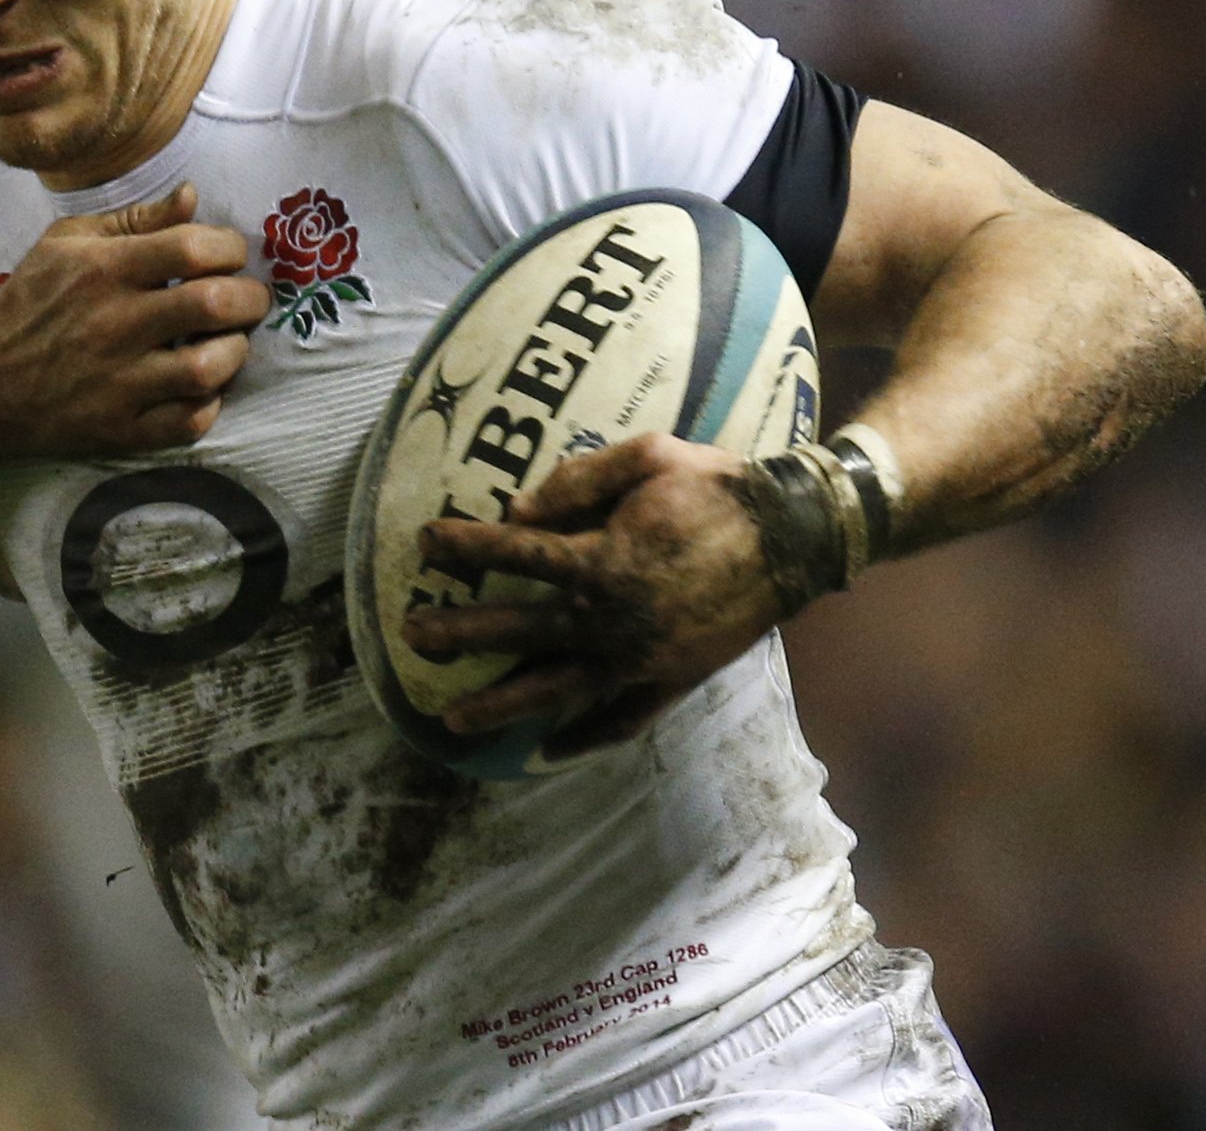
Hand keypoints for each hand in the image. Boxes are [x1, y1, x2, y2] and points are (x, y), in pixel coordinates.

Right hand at [0, 182, 271, 456]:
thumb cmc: (28, 301)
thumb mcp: (66, 243)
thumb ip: (134, 220)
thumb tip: (192, 196)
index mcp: (103, 269)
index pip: (194, 246)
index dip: (230, 248)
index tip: (228, 257)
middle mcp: (114, 323)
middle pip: (214, 304)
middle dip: (249, 299)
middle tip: (246, 301)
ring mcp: (117, 382)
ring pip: (209, 368)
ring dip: (234, 353)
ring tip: (226, 344)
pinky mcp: (118, 430)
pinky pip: (188, 422)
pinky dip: (207, 406)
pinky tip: (199, 389)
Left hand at [399, 432, 785, 758]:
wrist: (795, 536)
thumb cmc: (718, 487)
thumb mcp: (648, 457)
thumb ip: (576, 481)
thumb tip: (515, 513)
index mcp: (601, 559)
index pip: (512, 555)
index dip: (464, 548)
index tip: (424, 543)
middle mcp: (610, 618)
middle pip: (517, 630)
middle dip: (458, 634)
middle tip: (410, 636)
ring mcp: (639, 658)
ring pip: (555, 690)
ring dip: (500, 704)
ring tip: (451, 719)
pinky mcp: (671, 681)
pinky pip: (620, 720)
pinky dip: (584, 738)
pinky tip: (548, 749)